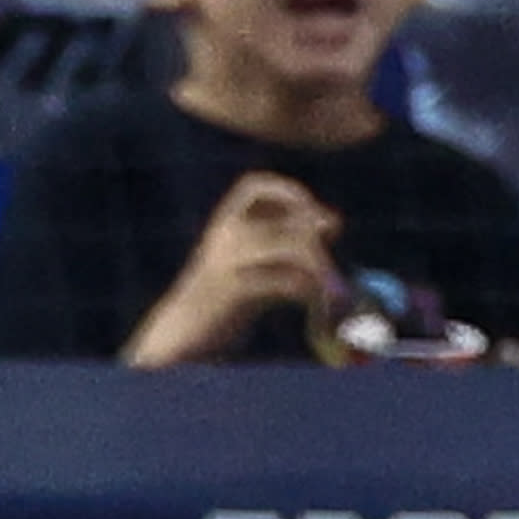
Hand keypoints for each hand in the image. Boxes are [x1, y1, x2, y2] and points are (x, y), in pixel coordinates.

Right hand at [128, 167, 341, 366]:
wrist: (186, 332)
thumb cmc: (226, 298)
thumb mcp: (253, 263)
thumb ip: (285, 242)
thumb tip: (333, 220)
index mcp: (225, 222)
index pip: (254, 187)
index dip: (288, 192)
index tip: (316, 212)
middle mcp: (225, 235)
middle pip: (285, 222)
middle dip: (316, 240)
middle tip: (331, 265)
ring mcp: (227, 261)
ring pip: (288, 247)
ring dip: (319, 267)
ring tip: (333, 292)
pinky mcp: (234, 292)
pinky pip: (282, 281)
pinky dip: (306, 291)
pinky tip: (313, 305)